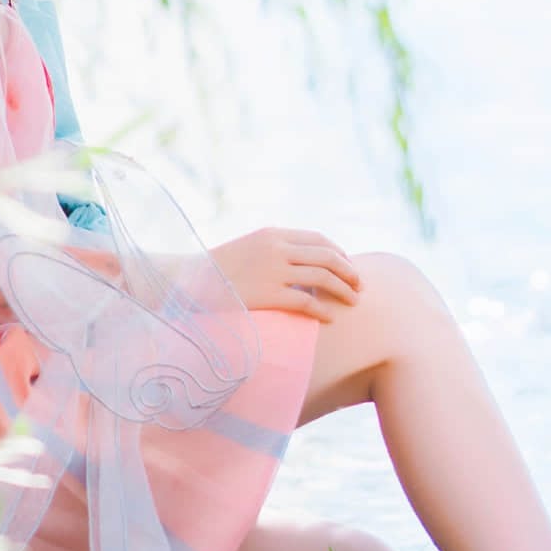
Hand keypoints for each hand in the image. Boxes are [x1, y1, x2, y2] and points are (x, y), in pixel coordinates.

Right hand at [211, 226, 361, 315]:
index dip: (338, 252)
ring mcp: (274, 270)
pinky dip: (322, 308)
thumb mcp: (249, 248)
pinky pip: (305, 300)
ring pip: (322, 276)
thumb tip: (301, 263)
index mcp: (274, 233)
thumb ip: (275, 250)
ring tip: (354, 301)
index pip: (318, 238)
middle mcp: (277, 247)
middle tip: (360, 285)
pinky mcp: (268, 294)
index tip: (348, 265)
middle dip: (349, 270)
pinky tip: (331, 317)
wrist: (190, 280)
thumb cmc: (218, 269)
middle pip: (327, 255)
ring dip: (343, 289)